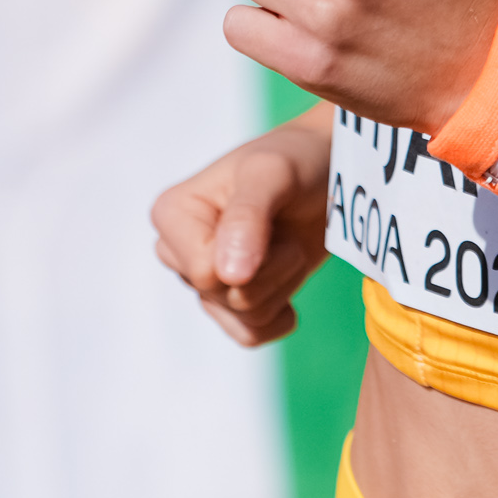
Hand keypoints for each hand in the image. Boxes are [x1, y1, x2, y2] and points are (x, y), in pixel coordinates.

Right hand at [150, 119, 334, 347]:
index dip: (253, 256)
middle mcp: (177, 249)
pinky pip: (249, 335)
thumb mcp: (273, 173)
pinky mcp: (228, 302)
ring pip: (242, 318)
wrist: (326, 173)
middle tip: (282, 229)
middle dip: (269, 270)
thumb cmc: (296, 162)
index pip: (205, 272)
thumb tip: (228, 275)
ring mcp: (201, 277)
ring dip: (281, 284)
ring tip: (285, 243)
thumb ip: (247, 216)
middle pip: (222, 297)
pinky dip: (280, 314)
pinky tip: (289, 278)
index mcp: (171, 213)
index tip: (271, 217)